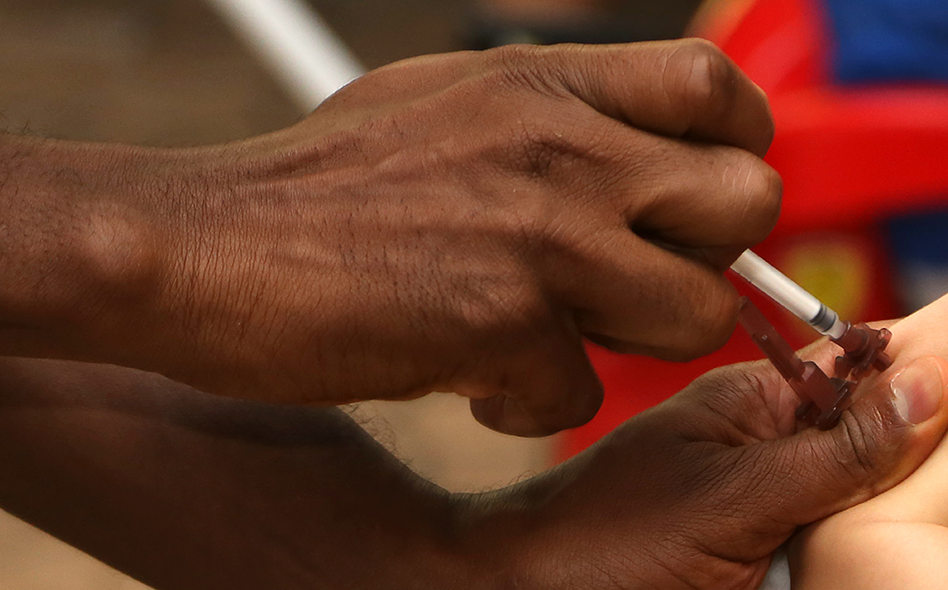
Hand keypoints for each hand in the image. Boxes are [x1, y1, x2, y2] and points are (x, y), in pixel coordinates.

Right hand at [97, 40, 779, 433]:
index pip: (714, 87)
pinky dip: (529, 403)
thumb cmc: (315, 186)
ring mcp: (542, 232)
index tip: (697, 200)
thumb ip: (553, 121)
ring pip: (700, 312)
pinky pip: (582, 393)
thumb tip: (637, 156)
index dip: (734, 147)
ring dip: (633, 343)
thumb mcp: (448, 104)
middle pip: (748, 201)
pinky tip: (469, 379)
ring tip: (549, 337)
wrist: (198, 245)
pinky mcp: (504, 321)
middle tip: (637, 282)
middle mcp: (563, 145)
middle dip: (710, 258)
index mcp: (545, 82)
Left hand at [467, 349, 947, 588]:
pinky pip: (833, 555)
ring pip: (863, 512)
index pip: (867, 378)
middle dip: (921, 477)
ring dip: (892, 533)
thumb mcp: (735, 496)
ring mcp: (770, 508)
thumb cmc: (608, 538)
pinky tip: (889, 567)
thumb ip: (835, 451)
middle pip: (877, 452)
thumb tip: (934, 384)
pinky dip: (857, 566)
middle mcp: (770, 450)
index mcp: (757, 404)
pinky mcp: (766, 560)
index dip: (931, 394)